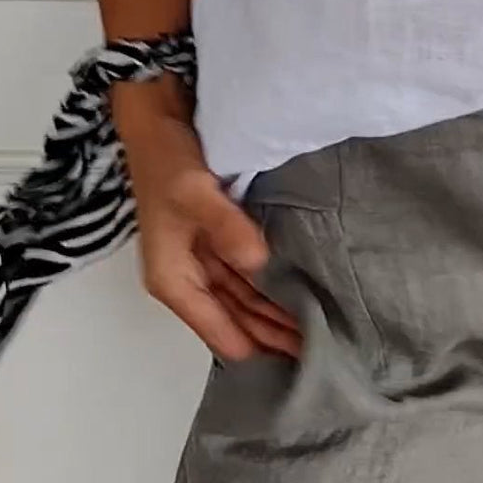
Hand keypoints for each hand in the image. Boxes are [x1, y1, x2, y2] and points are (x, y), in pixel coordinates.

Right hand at [122, 113, 301, 362]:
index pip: (222, 333)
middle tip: (326, 352)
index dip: (258, 350)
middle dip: (274, 339)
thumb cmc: (166, 160)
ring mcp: (201, 261)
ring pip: (244, 302)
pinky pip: (246, 277)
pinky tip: (300, 295)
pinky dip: (270, 288)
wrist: (155, 120)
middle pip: (236, 323)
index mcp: (173, 280)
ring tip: (321, 330)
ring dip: (276, 316)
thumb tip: (258, 262)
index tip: (301, 363)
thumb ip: (226, 227)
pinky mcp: (215, 241)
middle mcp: (187, 278)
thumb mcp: (193, 193)